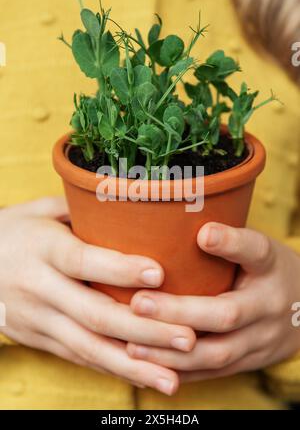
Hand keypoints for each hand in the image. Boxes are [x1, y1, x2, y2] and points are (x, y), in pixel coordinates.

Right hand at [0, 197, 195, 393]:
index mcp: (42, 248)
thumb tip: (131, 201)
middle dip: (144, 330)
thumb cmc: (13, 231)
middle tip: (188, 338)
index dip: (119, 269)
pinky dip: (112, 369)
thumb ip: (81, 209)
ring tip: (173, 379)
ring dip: (133, 365)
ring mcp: (38, 319)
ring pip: (88, 346)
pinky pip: (78, 357)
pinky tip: (143, 377)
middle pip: (93, 313)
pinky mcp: (39, 339)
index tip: (159, 274)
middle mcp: (39, 287)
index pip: (82, 260)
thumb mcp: (40, 210)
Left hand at [128, 222, 299, 382]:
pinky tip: (149, 364)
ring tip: (133, 343)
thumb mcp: (256, 249)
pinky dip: (180, 371)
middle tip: (138, 303)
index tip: (203, 233)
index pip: (256, 251)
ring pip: (217, 353)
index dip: (230, 243)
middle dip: (178, 311)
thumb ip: (228, 239)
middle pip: (225, 314)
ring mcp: (261, 340)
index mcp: (269, 267)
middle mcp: (268, 305)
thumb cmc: (265, 272)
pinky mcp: (249, 362)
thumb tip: (176, 216)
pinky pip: (213, 373)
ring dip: (172, 350)